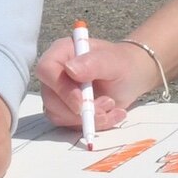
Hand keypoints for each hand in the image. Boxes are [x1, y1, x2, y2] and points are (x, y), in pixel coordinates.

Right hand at [36, 35, 155, 131]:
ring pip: (59, 115)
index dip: (60, 89)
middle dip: (79, 110)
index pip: (46, 70)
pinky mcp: (65, 111)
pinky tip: (112, 114)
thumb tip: (69, 69)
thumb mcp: (112, 61)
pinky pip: (71, 125)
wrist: (130, 78)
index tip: (81, 102)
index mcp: (62, 53)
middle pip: (50, 99)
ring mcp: (58, 94)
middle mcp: (55, 73)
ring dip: (89, 118)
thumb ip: (93, 63)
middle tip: (108, 104)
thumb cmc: (122, 64)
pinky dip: (94, 124)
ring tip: (112, 105)